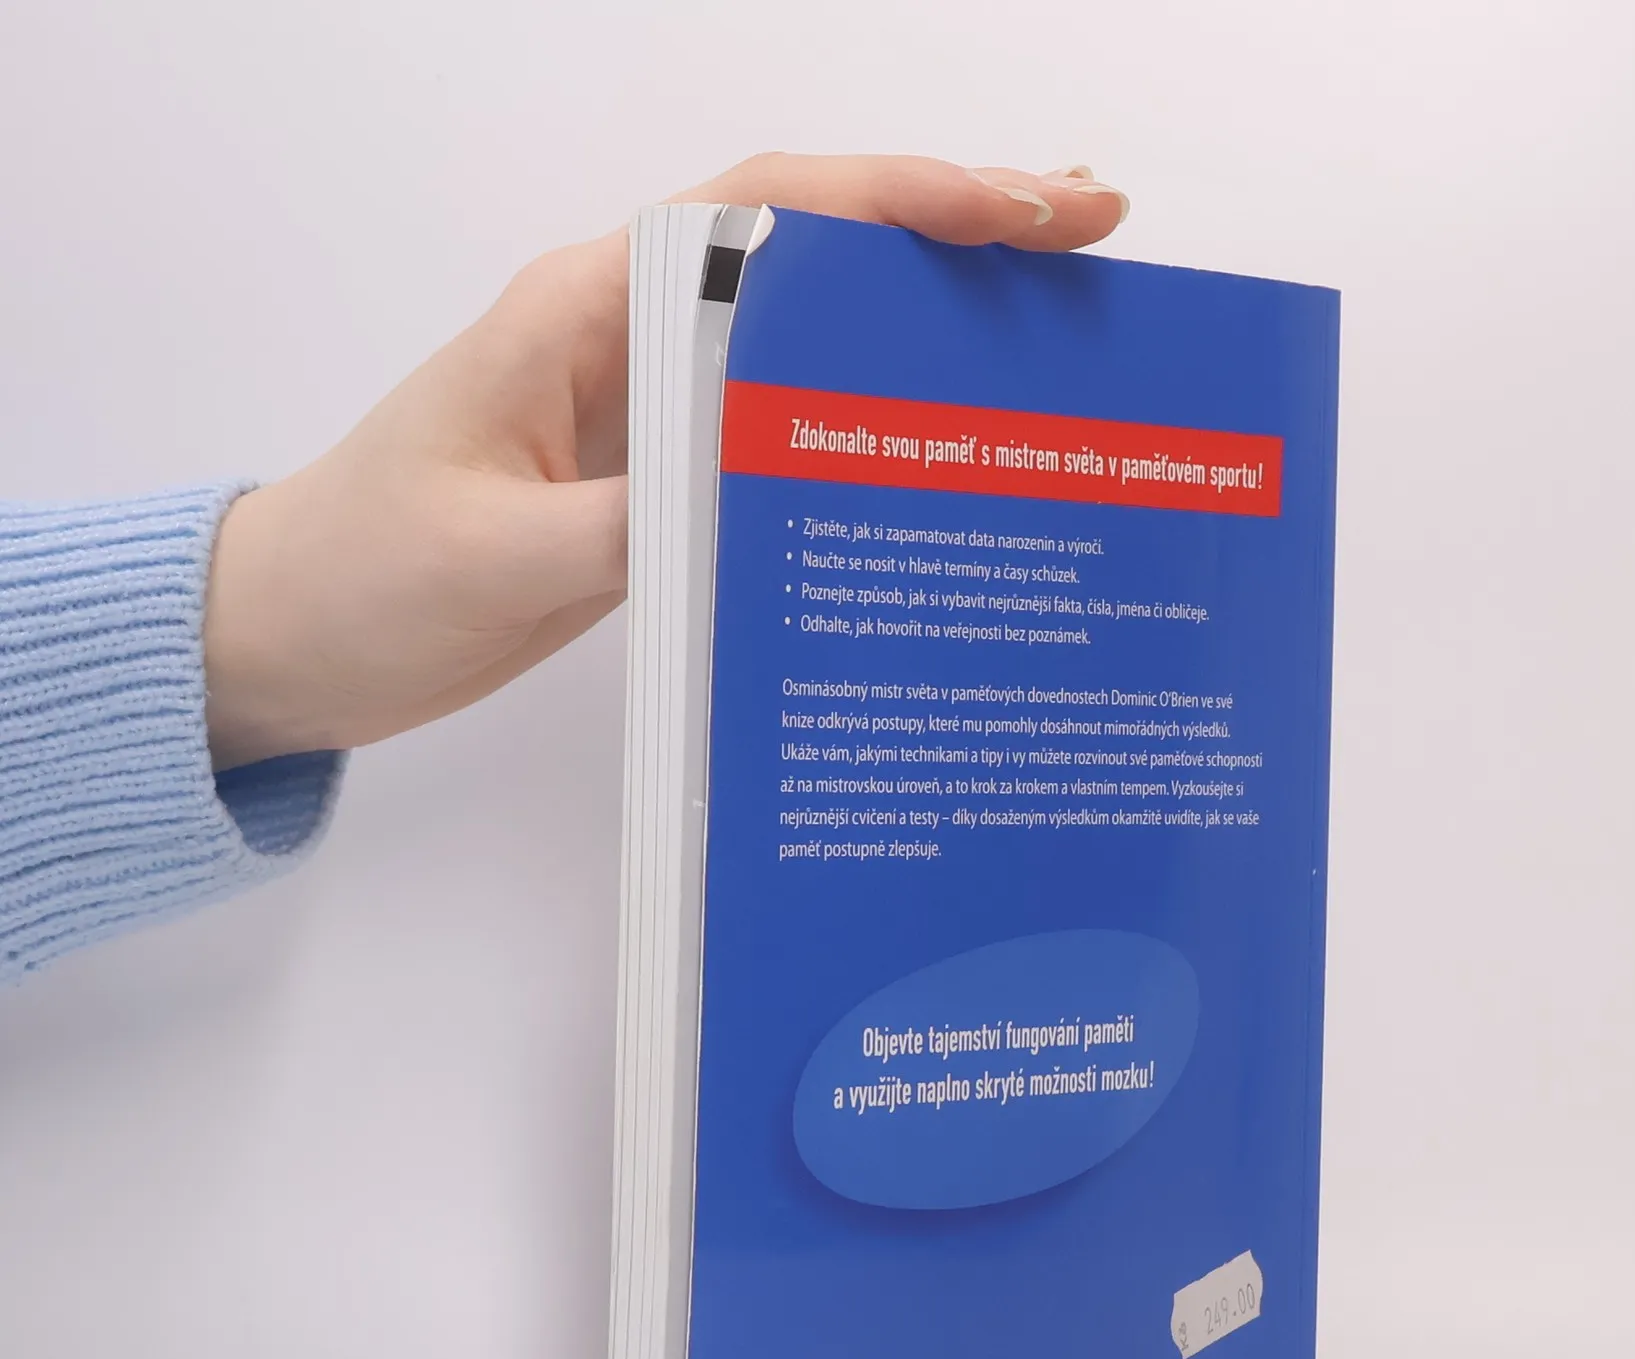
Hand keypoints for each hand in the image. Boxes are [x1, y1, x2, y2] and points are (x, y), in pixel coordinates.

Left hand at [201, 155, 1127, 767]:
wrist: (297, 636)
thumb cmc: (365, 573)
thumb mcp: (494, 555)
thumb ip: (629, 523)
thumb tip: (767, 500)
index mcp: (589, 310)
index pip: (768, 214)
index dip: (903, 200)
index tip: (1022, 210)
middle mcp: (635, 338)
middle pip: (818, 253)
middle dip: (956, 234)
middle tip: (1093, 236)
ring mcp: (655, 407)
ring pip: (816, 337)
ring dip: (929, 321)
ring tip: (1059, 318)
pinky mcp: (660, 479)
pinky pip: (786, 432)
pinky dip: (870, 423)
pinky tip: (946, 445)